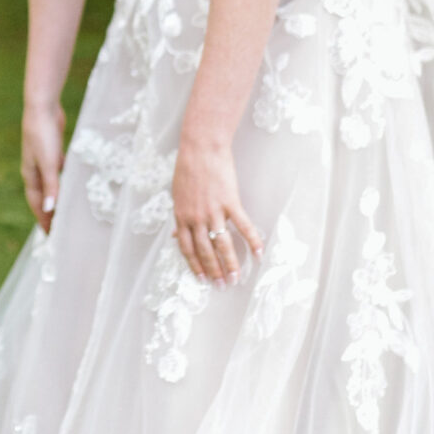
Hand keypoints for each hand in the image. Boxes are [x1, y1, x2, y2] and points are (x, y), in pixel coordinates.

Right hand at [22, 98, 64, 232]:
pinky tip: (71, 184)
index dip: (43, 219)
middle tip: (59, 228)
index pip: (36, 203)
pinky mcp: (52, 150)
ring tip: (65, 210)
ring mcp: (43, 160)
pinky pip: (57, 172)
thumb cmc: (43, 135)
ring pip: (49, 184)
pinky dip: (63, 182)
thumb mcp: (49, 163)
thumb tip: (49, 209)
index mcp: (31, 175)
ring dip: (55, 197)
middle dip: (48, 212)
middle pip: (42, 196)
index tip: (51, 236)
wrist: (42, 107)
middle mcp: (34, 170)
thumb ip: (51, 186)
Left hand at [173, 132, 262, 284]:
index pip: (186, 248)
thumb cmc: (187, 169)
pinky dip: (252, 241)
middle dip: (213, 271)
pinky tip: (259, 254)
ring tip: (236, 278)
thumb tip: (174, 235)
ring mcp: (213, 211)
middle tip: (222, 286)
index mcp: (181, 216)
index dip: (195, 265)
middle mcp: (196, 218)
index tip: (202, 279)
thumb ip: (179, 217)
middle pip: (205, 251)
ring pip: (222, 244)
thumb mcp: (177, 195)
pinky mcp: (230, 202)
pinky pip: (243, 226)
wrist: (201, 148)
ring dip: (230, 264)